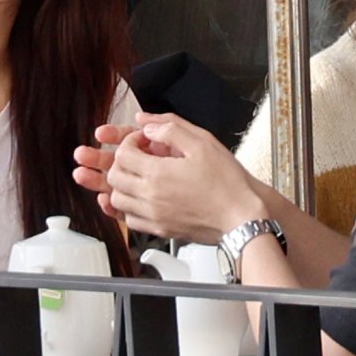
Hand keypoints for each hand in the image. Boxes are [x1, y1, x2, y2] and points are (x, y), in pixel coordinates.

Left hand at [73, 115, 267, 245]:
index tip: (143, 140)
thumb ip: (171, 128)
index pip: (123, 154)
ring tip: (137, 175)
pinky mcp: (160, 230)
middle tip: (137, 155)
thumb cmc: (227, 183)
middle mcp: (150, 197)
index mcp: (157, 174)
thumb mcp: (202, 143)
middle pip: (114, 177)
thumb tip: (147, 125)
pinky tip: (140, 198)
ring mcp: (153, 216)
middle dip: (120, 161)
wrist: (241, 218)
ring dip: (121, 184)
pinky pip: (130, 220)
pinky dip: (128, 208)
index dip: (129, 141)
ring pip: (117, 200)